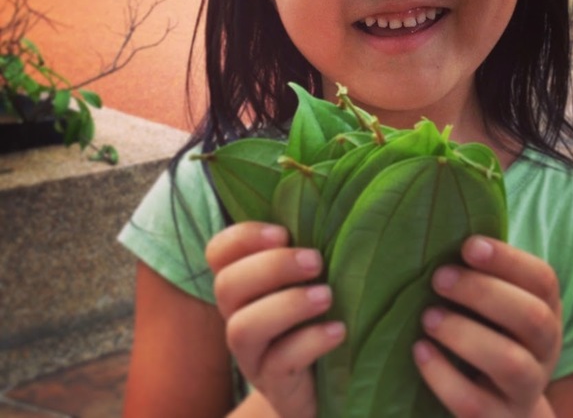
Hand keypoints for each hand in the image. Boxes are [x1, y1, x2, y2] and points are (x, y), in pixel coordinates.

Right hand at [206, 223, 345, 417]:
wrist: (323, 383)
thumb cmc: (316, 316)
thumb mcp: (307, 279)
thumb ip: (305, 250)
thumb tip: (335, 206)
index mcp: (244, 283)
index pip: (218, 252)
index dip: (243, 237)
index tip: (283, 232)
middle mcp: (238, 315)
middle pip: (227, 285)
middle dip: (271, 266)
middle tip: (316, 261)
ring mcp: (252, 354)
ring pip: (242, 328)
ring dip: (287, 304)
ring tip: (327, 295)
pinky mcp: (274, 384)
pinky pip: (279, 363)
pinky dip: (310, 341)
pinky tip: (339, 331)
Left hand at [414, 236, 561, 416]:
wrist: (501, 410)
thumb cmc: (485, 333)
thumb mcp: (492, 302)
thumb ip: (478, 271)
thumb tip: (437, 219)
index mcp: (545, 309)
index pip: (543, 280)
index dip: (508, 260)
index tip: (468, 245)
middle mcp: (545, 349)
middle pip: (532, 317)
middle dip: (483, 293)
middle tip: (439, 278)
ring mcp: (526, 390)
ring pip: (511, 362)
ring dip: (465, 335)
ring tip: (427, 318)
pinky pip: (475, 403)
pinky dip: (443, 376)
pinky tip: (419, 352)